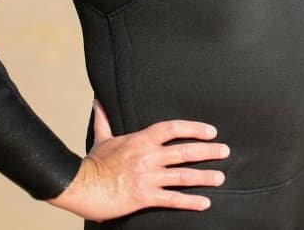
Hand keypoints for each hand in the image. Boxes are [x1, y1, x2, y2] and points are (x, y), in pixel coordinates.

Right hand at [46, 97, 229, 221]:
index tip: (211, 131)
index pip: (173, 128)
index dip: (194, 128)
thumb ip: (105, 120)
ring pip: (183, 176)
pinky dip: (190, 201)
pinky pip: (172, 199)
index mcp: (141, 140)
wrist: (78, 186)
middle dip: (208, 151)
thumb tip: (99, 101)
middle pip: (185, 151)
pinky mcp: (144, 197)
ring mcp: (147, 177)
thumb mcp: (101, 138)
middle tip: (225, 152)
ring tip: (221, 178)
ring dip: (205, 177)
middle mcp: (148, 157)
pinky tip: (205, 203)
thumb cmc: (92, 164)